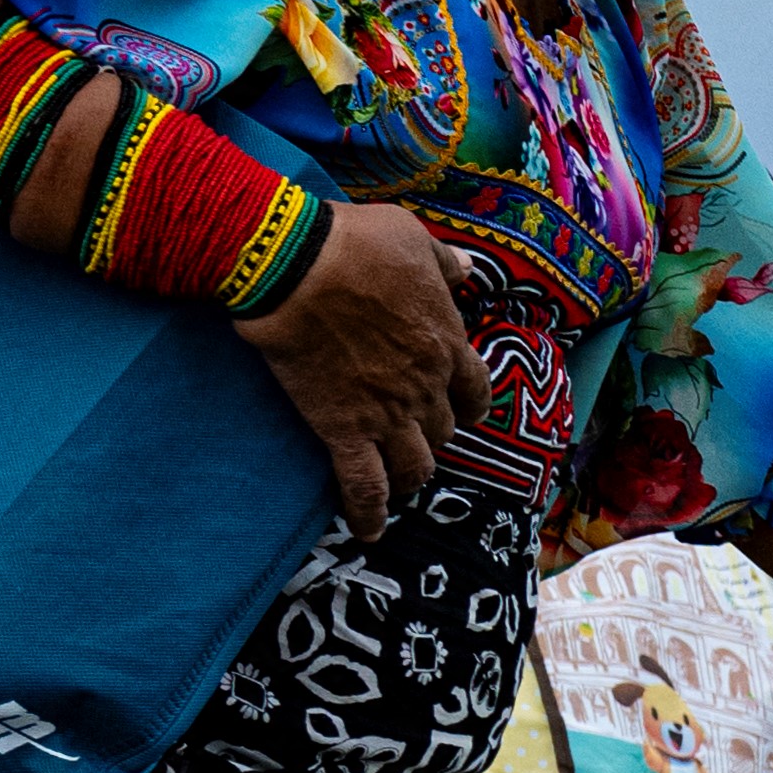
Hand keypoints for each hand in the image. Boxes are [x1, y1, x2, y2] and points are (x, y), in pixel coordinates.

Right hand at [228, 205, 474, 527]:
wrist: (297, 263)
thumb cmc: (353, 242)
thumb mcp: (413, 238)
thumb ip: (444, 264)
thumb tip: (468, 272)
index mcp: (447, 343)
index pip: (475, 391)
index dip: (469, 407)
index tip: (460, 412)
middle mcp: (426, 386)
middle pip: (443, 431)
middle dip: (431, 436)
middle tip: (411, 438)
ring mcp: (387, 413)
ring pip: (415, 466)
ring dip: (410, 476)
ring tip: (398, 484)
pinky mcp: (342, 429)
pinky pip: (363, 486)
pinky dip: (367, 514)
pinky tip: (366, 533)